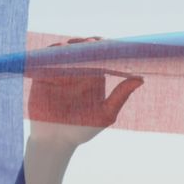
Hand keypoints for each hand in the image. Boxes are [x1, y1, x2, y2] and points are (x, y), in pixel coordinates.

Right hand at [28, 37, 143, 146]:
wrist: (55, 141)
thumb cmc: (82, 130)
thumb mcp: (105, 114)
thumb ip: (120, 96)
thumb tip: (141, 79)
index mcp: (94, 78)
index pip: (101, 56)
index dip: (104, 47)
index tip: (109, 42)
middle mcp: (78, 72)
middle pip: (82, 50)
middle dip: (86, 43)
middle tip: (91, 42)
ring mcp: (60, 72)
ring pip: (65, 51)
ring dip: (70, 45)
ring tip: (75, 46)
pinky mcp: (42, 75)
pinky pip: (45, 59)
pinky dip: (51, 53)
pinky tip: (58, 52)